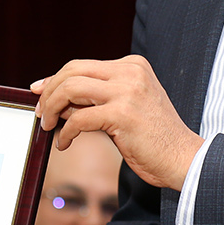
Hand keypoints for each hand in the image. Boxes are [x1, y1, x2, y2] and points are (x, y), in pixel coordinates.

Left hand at [32, 55, 201, 190]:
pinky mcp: (122, 114)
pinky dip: (65, 133)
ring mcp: (127, 91)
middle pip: (72, 71)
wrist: (184, 159)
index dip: (56, 79)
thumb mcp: (124, 108)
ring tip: (48, 126)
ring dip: (52, 108)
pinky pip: (78, 119)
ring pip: (70, 89)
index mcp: (133, 66)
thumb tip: (57, 101)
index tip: (40, 92)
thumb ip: (95, 100)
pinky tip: (64, 144)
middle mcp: (130, 72)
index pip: (82, 65)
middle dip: (49, 91)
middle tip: (41, 112)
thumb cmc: (154, 138)